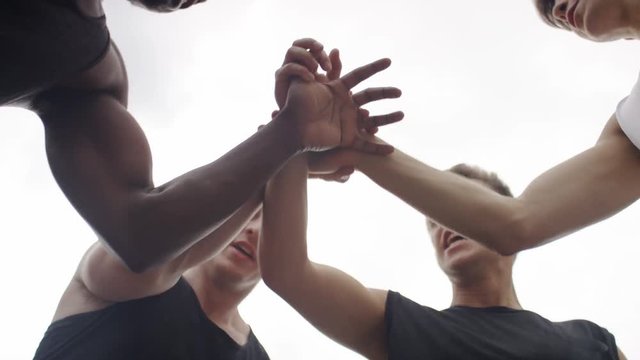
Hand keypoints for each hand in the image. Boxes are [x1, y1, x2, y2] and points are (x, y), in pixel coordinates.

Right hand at [274, 38, 333, 109]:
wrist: (304, 119)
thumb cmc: (317, 101)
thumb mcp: (330, 84)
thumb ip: (334, 68)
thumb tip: (335, 49)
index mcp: (306, 62)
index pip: (310, 47)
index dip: (319, 50)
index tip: (328, 66)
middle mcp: (294, 63)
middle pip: (298, 43)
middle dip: (311, 44)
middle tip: (321, 52)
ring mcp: (286, 70)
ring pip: (292, 51)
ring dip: (306, 56)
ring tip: (316, 68)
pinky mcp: (280, 79)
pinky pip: (288, 68)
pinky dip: (300, 70)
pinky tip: (311, 79)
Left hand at [283, 54, 403, 153]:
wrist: (292, 128)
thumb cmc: (296, 104)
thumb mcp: (305, 80)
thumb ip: (317, 64)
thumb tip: (321, 49)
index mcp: (338, 89)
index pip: (360, 75)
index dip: (374, 67)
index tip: (388, 61)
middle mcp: (345, 105)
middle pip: (370, 96)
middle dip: (385, 92)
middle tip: (399, 92)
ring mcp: (348, 122)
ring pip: (373, 120)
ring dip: (388, 118)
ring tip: (402, 114)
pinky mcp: (346, 138)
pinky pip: (364, 145)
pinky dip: (377, 149)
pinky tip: (391, 151)